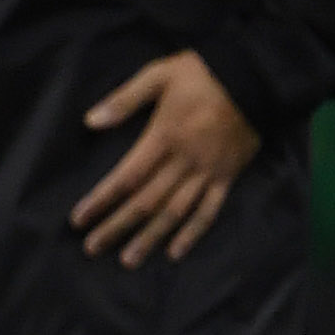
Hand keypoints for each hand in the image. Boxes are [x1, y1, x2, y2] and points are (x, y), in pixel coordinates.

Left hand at [73, 49, 262, 266]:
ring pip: (175, 213)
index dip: (101, 200)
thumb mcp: (159, 74)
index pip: (126, 176)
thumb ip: (124, 99)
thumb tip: (90, 121)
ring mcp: (208, 172)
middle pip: (146, 201)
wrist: (255, 77)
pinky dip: (193, 234)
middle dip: (117, 226)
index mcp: (163, 136)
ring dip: (150, 238)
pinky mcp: (227, 177)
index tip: (79, 219)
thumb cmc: (202, 74)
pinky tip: (175, 252)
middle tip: (93, 248)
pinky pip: (210, 211)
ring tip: (128, 259)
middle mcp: (184, 161)